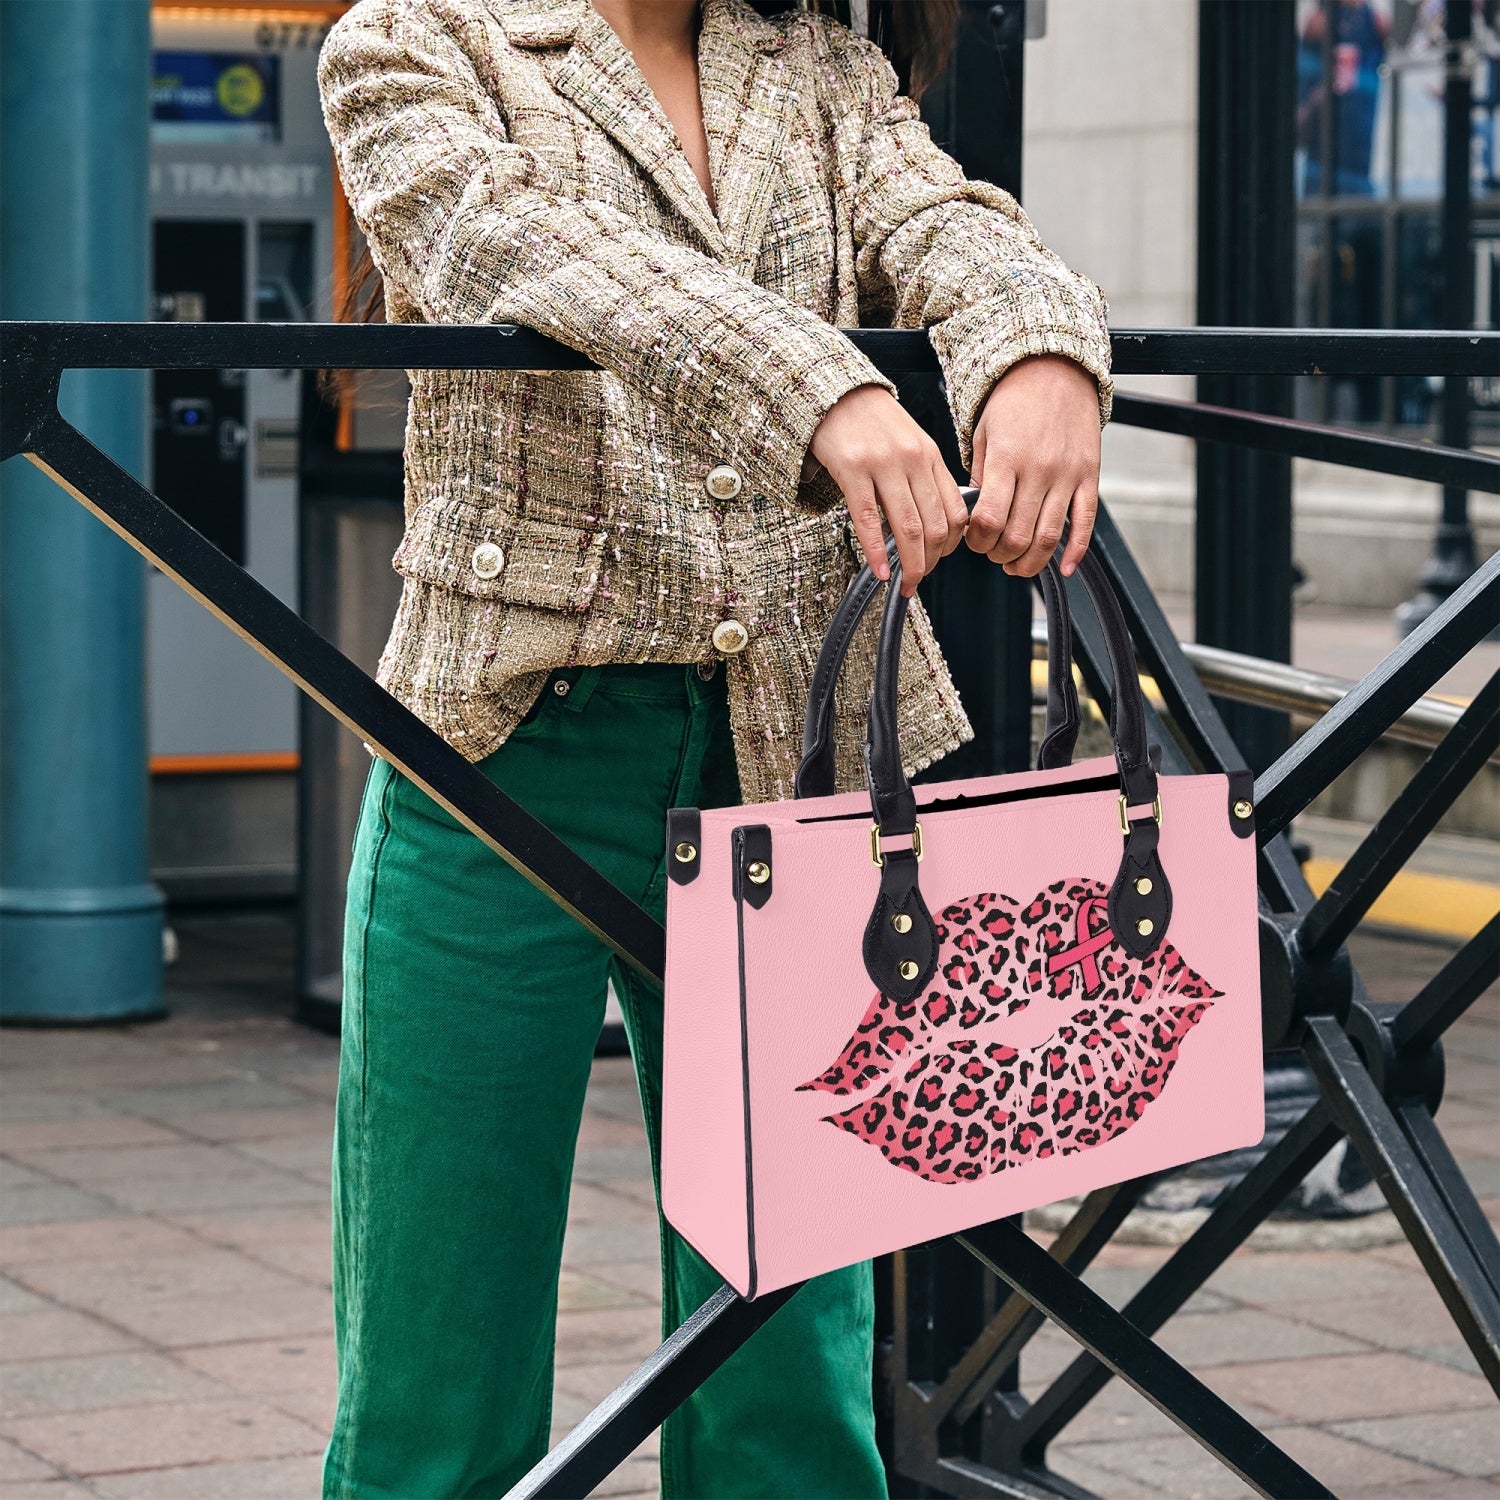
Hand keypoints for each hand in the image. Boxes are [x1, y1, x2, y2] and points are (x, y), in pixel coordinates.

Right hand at [810, 384, 967, 596]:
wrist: (835, 391)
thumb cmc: (871, 422)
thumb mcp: (910, 444)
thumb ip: (925, 478)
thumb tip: (936, 522)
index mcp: (930, 456)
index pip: (956, 512)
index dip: (952, 546)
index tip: (939, 561)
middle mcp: (912, 460)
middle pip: (935, 526)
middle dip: (931, 562)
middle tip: (919, 580)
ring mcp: (883, 465)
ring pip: (908, 527)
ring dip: (910, 564)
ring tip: (905, 583)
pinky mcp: (852, 470)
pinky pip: (869, 519)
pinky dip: (876, 552)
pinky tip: (879, 571)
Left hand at [964, 354, 1102, 577]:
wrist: (1055, 368)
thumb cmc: (1014, 401)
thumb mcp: (984, 433)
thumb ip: (982, 476)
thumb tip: (978, 518)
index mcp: (1007, 458)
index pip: (988, 519)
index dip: (976, 541)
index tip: (972, 541)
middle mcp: (1039, 469)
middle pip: (1017, 536)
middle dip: (998, 555)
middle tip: (992, 552)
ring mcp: (1067, 475)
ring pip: (1049, 538)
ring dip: (1029, 562)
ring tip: (1016, 565)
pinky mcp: (1089, 476)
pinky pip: (1085, 523)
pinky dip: (1075, 552)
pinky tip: (1065, 568)